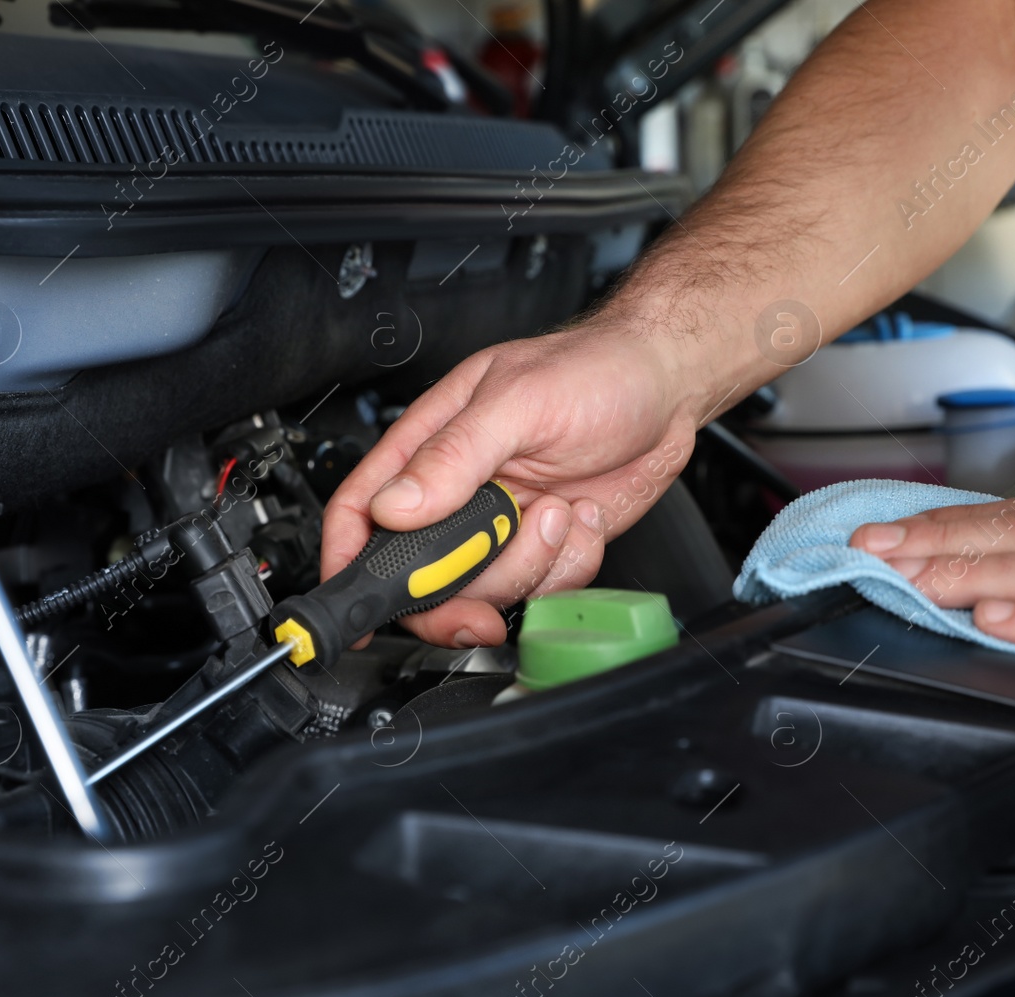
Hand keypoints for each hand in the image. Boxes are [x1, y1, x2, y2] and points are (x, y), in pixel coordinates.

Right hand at [321, 319, 699, 647]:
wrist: (666, 385)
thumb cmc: (593, 369)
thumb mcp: (518, 401)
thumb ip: (453, 455)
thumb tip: (394, 506)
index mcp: (430, 446)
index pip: (362, 510)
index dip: (347, 562)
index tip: (359, 610)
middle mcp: (460, 492)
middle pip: (421, 575)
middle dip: (456, 593)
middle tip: (489, 586)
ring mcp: (503, 524)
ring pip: (487, 589)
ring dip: (532, 564)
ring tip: (560, 511)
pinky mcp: (546, 546)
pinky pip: (542, 588)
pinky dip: (571, 565)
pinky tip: (584, 516)